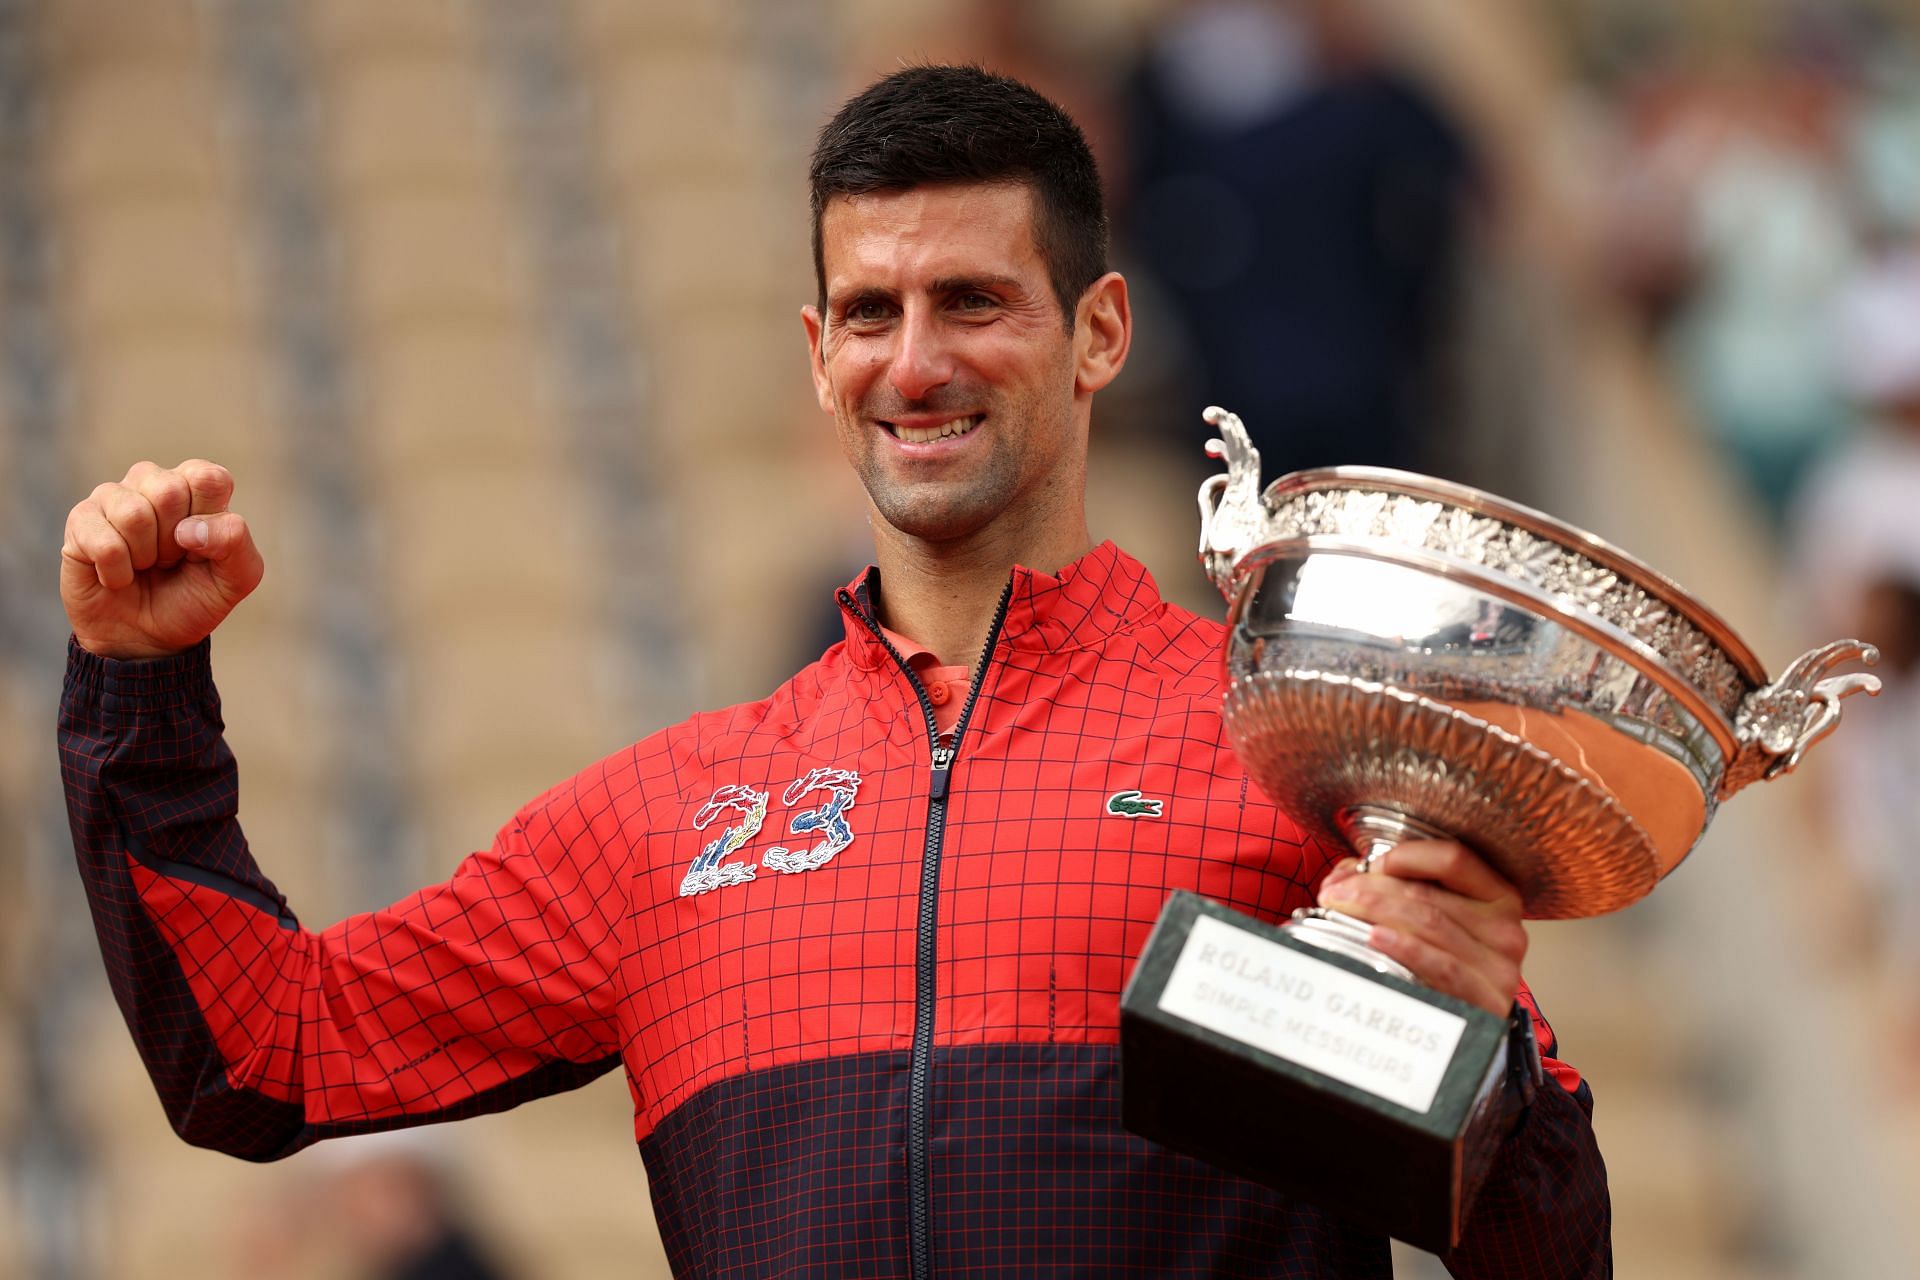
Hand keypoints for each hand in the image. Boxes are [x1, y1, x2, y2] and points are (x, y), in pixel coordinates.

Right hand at [60, 459, 264, 659]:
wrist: (149, 637)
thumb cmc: (193, 598)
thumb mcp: (237, 578)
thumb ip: (235, 542)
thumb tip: (190, 528)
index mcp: (198, 487)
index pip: (208, 477)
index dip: (207, 520)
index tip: (201, 547)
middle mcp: (154, 483)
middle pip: (170, 491)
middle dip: (175, 542)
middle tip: (170, 560)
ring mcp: (113, 498)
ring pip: (133, 514)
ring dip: (144, 556)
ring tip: (145, 565)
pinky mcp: (81, 520)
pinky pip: (104, 543)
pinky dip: (117, 572)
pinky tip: (118, 575)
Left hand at [1316, 840, 1525, 1017]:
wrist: (1462, 1032)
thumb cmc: (1440, 966)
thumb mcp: (1428, 919)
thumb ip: (1394, 888)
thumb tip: (1347, 875)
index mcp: (1497, 896)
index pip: (1453, 859)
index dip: (1405, 856)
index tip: (1367, 865)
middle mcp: (1506, 928)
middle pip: (1429, 894)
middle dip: (1371, 888)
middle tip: (1333, 893)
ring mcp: (1500, 966)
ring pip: (1429, 922)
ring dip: (1375, 911)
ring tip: (1338, 910)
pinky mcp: (1487, 999)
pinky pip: (1441, 965)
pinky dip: (1404, 946)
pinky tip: (1374, 937)